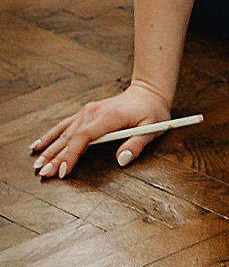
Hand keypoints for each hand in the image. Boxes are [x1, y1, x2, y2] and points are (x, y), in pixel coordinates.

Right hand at [30, 82, 173, 178]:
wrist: (148, 92)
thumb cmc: (152, 111)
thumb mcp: (153, 128)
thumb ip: (137, 144)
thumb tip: (122, 160)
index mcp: (108, 117)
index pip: (84, 137)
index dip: (71, 154)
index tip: (62, 170)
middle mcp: (93, 113)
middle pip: (70, 137)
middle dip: (55, 157)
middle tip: (43, 173)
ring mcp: (87, 112)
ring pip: (64, 133)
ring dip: (49, 148)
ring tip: (37, 164)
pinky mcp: (85, 113)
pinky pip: (64, 125)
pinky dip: (50, 135)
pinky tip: (37, 145)